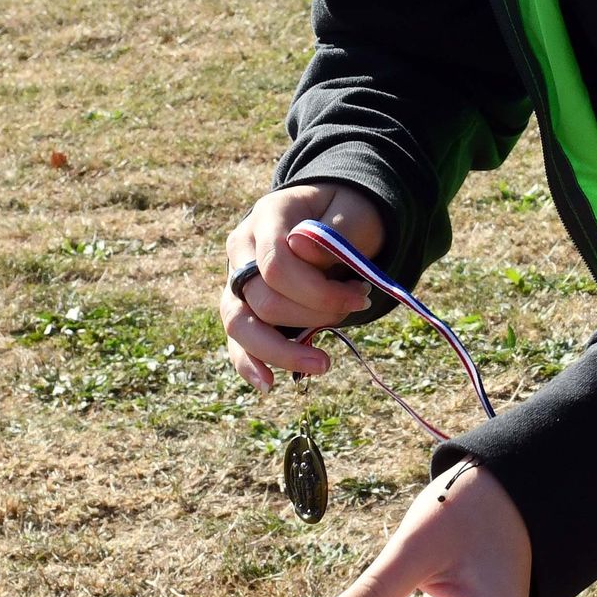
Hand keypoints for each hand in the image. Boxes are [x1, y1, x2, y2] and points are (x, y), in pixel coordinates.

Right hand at [220, 180, 388, 390]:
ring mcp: (239, 279)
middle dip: (314, 315)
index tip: (360, 297)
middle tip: (355, 308)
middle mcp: (242, 248)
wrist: (334, 212)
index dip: (317, 291)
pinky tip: (267, 384)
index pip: (276, 265)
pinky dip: (248, 364)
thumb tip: (300, 250)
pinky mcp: (244, 305)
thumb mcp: (352, 213)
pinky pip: (236, 340)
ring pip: (240, 324)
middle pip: (262, 299)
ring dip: (281, 351)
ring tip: (322, 364)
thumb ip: (329, 233)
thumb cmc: (346, 213)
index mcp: (267, 217)